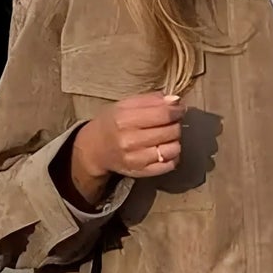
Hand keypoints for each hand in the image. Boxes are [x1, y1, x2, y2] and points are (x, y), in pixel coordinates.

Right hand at [68, 92, 184, 201]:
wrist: (94, 150)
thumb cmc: (112, 123)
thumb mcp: (124, 105)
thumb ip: (150, 100)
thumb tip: (176, 101)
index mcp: (125, 119)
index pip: (164, 114)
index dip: (176, 110)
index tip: (178, 109)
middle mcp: (130, 140)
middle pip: (171, 131)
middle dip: (175, 124)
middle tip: (170, 123)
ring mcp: (136, 159)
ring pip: (173, 149)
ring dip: (175, 141)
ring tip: (166, 137)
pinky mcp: (141, 172)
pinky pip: (169, 165)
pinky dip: (173, 156)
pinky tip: (165, 150)